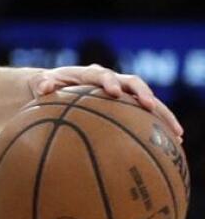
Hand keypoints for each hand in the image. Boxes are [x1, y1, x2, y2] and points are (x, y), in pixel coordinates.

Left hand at [30, 64, 182, 139]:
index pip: (103, 76)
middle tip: (150, 106)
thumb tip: (42, 89)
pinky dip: (160, 126)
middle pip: (133, 83)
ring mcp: (124, 91)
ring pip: (148, 99)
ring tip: (176, 133)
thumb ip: (44, 85)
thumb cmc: (51, 86)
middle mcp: (113, 79)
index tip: (113, 92)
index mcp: (91, 74)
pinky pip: (147, 115)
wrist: (59, 85)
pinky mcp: (129, 104)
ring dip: (162, 114)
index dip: (110, 82)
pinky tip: (173, 144)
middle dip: (142, 94)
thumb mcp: (43, 84)